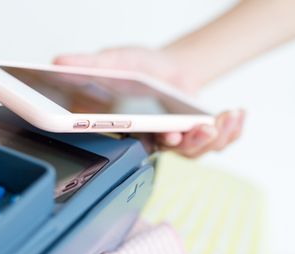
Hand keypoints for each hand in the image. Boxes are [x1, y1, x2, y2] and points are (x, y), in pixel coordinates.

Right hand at [54, 47, 244, 157]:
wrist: (172, 67)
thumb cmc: (142, 69)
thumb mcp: (116, 60)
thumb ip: (91, 64)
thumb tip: (58, 61)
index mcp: (129, 125)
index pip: (129, 140)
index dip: (147, 141)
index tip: (167, 133)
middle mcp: (151, 138)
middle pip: (169, 152)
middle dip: (188, 142)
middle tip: (194, 128)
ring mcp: (176, 139)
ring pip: (194, 151)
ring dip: (212, 138)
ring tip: (222, 119)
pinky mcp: (199, 135)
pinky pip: (216, 143)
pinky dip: (231, 131)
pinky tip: (236, 114)